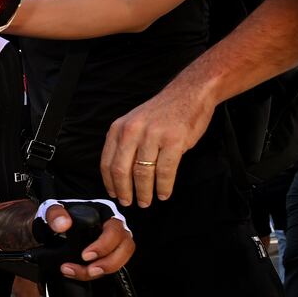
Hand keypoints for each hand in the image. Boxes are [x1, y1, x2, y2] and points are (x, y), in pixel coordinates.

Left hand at [42, 204, 134, 280]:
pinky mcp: (108, 256)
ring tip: (83, 274)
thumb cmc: (61, 215)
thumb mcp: (53, 209)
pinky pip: (110, 267)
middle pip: (126, 247)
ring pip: (122, 259)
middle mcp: (115, 229)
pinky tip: (77, 273)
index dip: (103, 245)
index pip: (115, 229)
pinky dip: (96, 274)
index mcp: (105, 214)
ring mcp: (114, 243)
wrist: (56, 225)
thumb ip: (55, 214)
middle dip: (109, 262)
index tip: (85, 255)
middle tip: (89, 270)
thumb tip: (63, 224)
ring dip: (104, 270)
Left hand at [100, 79, 215, 206]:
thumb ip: (125, 144)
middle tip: (129, 203)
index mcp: (119, 128)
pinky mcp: (174, 141)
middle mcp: (132, 131)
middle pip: (122, 171)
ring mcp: (153, 135)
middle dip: (124, 192)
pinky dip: (164, 187)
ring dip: (144, 193)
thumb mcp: (135, 122)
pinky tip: (164, 193)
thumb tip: (118, 175)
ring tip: (146, 201)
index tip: (114, 194)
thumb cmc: (163, 112)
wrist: (190, 93)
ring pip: (143, 173)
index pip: (107, 162)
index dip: (110, 183)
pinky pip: (165, 171)